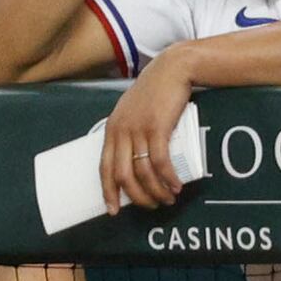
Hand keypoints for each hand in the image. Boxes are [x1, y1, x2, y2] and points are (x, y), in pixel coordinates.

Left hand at [101, 52, 195, 213]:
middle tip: (152, 206)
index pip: (103, 167)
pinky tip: (176, 186)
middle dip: (137, 196)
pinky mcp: (157, 127)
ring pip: (142, 171)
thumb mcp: (134, 111)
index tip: (113, 210)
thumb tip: (138, 157)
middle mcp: (121, 131)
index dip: (108, 191)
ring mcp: (138, 129)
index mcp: (112, 130)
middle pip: (122, 174)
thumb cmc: (156, 92)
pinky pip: (159, 161)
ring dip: (156, 190)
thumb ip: (131, 131)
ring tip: (168, 199)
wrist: (172, 70)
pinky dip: (167, 177)